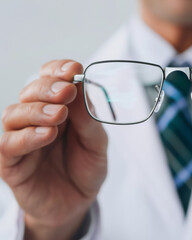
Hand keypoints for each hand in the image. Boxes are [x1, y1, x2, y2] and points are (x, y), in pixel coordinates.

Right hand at [0, 60, 107, 239]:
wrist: (77, 203)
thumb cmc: (85, 169)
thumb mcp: (96, 143)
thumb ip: (87, 119)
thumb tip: (81, 87)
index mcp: (57, 109)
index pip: (49, 80)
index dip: (58, 71)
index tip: (74, 69)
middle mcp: (35, 120)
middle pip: (30, 93)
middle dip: (48, 88)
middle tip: (67, 91)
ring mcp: (21, 140)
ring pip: (14, 114)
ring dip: (36, 110)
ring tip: (58, 115)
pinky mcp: (11, 164)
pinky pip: (9, 145)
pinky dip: (27, 137)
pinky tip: (47, 134)